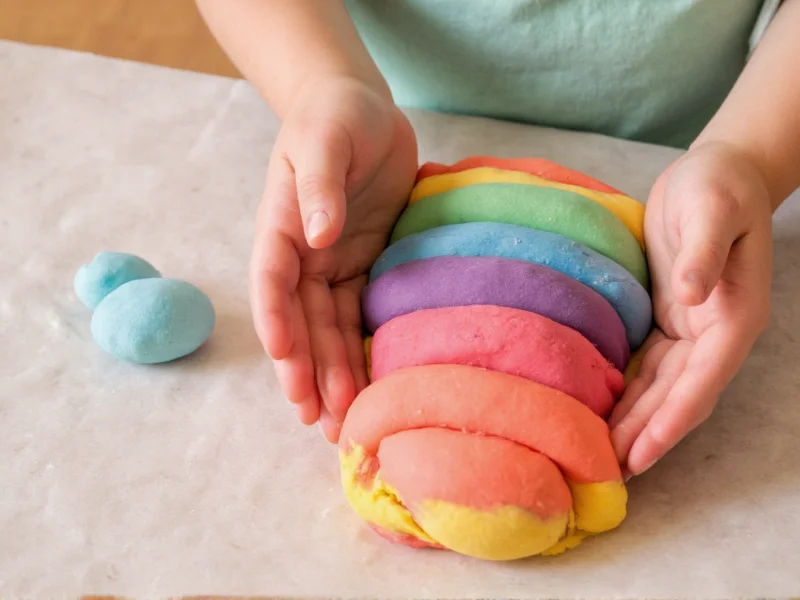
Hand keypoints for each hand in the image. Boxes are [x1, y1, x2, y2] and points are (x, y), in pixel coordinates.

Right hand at [249, 77, 417, 442]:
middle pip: (300, 319)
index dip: (276, 319)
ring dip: (332, 375)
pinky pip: (358, 316)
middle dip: (307, 370)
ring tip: (340, 423)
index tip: (285, 357)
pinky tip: (368, 386)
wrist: (358, 109)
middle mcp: (301, 254)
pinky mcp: (361, 267)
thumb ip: (319, 184)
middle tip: (318, 419)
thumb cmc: (336, 116)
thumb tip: (318, 235)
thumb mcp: (326, 139)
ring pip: (327, 329)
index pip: (272, 278)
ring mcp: (330, 264)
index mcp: (281, 225)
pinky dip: (360, 351)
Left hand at [609, 141, 772, 476]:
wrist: (718, 170)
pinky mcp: (668, 316)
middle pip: (678, 397)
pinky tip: (604, 410)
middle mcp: (714, 332)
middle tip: (609, 473)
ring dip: (635, 422)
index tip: (641, 454)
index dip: (671, 421)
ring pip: (661, 388)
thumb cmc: (718, 186)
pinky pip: (648, 366)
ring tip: (603, 456)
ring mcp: (692, 327)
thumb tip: (690, 295)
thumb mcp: (710, 210)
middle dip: (646, 436)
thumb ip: (701, 254)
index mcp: (733, 316)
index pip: (701, 382)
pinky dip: (629, 392)